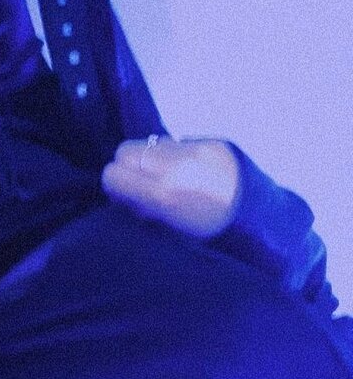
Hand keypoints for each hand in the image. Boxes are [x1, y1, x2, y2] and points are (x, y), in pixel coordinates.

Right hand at [102, 136, 240, 236]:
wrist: (264, 221)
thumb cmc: (215, 236)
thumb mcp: (172, 233)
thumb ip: (144, 210)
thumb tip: (125, 197)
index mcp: (164, 195)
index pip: (113, 174)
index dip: (115, 185)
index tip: (123, 195)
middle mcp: (175, 166)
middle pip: (125, 151)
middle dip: (128, 167)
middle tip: (140, 184)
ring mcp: (194, 150)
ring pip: (149, 142)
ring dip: (150, 158)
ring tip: (166, 177)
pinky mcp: (211, 142)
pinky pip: (177, 142)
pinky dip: (175, 155)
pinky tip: (188, 172)